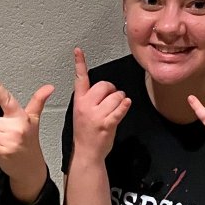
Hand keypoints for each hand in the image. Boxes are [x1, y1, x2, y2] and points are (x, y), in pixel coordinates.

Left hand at [0, 74, 53, 201]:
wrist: (31, 168)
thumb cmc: (30, 143)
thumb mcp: (34, 120)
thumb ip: (38, 101)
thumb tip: (49, 87)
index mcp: (21, 117)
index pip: (8, 100)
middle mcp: (15, 128)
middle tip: (4, 135)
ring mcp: (8, 140)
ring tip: (0, 142)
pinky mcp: (0, 151)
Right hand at [70, 47, 129, 162]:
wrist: (87, 153)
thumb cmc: (86, 133)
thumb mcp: (80, 113)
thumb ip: (89, 99)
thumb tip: (105, 89)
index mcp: (79, 101)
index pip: (79, 79)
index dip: (79, 63)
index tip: (78, 50)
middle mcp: (87, 106)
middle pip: (105, 85)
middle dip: (112, 91)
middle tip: (110, 102)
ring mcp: (97, 115)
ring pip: (117, 96)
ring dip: (120, 101)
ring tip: (114, 111)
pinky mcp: (107, 123)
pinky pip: (120, 108)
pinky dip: (125, 106)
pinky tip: (125, 105)